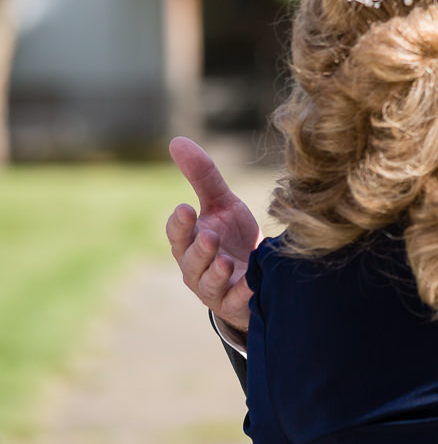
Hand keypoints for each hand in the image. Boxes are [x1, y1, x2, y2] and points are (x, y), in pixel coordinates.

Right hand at [166, 136, 261, 334]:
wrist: (255, 273)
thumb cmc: (232, 236)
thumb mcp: (221, 204)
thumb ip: (202, 177)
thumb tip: (176, 141)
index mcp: (190, 242)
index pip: (178, 234)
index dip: (179, 224)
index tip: (185, 209)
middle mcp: (197, 267)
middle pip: (191, 261)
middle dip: (199, 250)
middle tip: (209, 236)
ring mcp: (215, 288)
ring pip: (208, 284)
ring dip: (216, 273)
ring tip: (226, 261)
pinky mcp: (236, 303)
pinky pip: (237, 301)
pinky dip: (242, 294)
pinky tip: (252, 285)